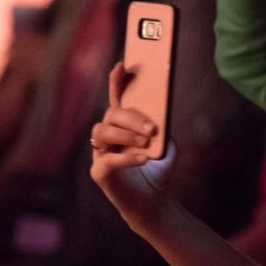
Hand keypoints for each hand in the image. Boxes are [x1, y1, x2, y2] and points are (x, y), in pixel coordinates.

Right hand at [89, 63, 173, 229]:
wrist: (154, 200)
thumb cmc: (157, 168)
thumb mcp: (166, 143)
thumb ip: (163, 127)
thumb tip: (162, 114)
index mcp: (123, 126)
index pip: (116, 100)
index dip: (116, 82)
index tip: (122, 66)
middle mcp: (108, 136)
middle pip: (110, 115)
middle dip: (131, 118)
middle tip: (152, 128)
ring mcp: (100, 153)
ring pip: (101, 132)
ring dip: (125, 134)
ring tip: (146, 142)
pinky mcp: (99, 172)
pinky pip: (107, 160)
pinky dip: (126, 157)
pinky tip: (144, 159)